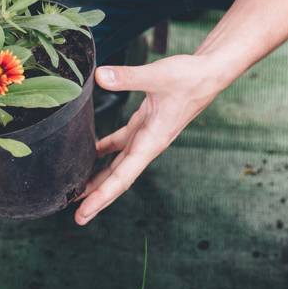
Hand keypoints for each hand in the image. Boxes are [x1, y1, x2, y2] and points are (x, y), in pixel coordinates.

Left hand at [75, 54, 232, 224]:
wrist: (210, 72)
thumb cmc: (190, 77)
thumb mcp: (158, 75)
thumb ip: (128, 77)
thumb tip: (100, 76)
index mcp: (152, 142)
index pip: (122, 177)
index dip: (101, 197)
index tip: (84, 213)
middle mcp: (148, 144)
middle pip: (118, 178)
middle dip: (98, 198)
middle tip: (77, 216)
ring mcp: (146, 135)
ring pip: (118, 163)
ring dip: (99, 178)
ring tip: (78, 192)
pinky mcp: (144, 122)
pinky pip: (120, 142)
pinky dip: (104, 150)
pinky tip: (90, 153)